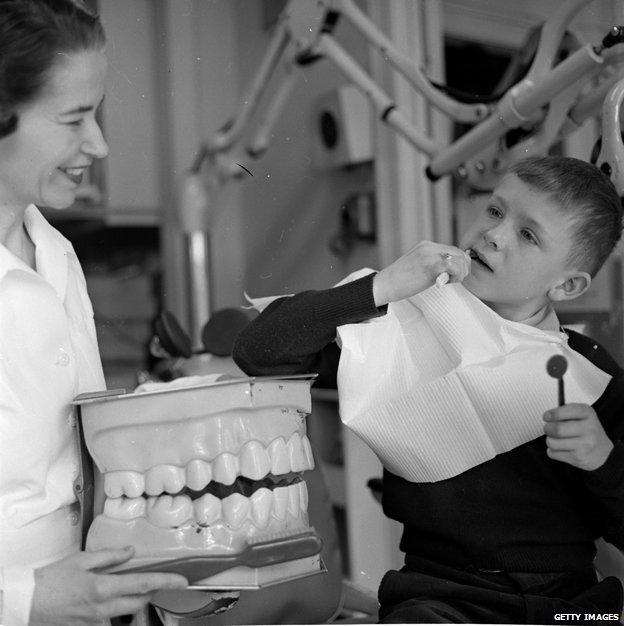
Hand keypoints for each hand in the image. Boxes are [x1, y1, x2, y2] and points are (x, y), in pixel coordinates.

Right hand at [30, 546, 187, 624]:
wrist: (26, 603)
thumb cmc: (51, 579)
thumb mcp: (81, 560)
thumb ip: (109, 556)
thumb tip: (131, 552)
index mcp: (102, 588)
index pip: (142, 584)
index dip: (166, 582)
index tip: (182, 581)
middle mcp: (102, 609)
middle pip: (139, 603)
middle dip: (150, 592)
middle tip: (155, 580)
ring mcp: (95, 622)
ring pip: (125, 613)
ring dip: (132, 601)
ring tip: (125, 587)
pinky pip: (109, 620)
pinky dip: (114, 609)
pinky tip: (106, 598)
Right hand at [372, 241, 470, 305]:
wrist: (384, 285)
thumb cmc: (399, 280)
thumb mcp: (417, 266)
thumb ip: (433, 263)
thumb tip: (453, 268)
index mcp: (425, 245)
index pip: (453, 250)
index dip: (458, 264)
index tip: (452, 276)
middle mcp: (429, 247)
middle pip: (459, 254)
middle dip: (462, 269)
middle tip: (452, 280)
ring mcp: (430, 255)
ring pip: (460, 260)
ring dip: (459, 274)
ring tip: (447, 282)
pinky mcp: (431, 266)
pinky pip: (454, 267)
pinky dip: (455, 277)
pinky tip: (444, 283)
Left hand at [543, 403, 613, 470]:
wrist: (604, 453)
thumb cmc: (588, 432)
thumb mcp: (582, 415)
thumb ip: (565, 412)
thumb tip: (548, 416)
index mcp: (588, 413)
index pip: (565, 411)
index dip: (552, 414)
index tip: (547, 417)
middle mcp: (589, 428)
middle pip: (557, 429)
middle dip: (547, 428)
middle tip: (548, 429)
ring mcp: (585, 444)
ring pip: (552, 442)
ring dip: (550, 441)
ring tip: (556, 440)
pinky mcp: (579, 458)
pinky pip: (553, 453)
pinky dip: (553, 451)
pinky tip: (562, 449)